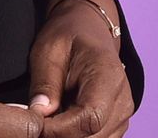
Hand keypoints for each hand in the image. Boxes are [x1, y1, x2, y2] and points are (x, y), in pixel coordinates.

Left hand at [27, 0, 134, 136]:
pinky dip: (74, 136)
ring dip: (67, 136)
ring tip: (47, 119)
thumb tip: (39, 113)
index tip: (35, 124)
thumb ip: (45, 82)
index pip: (89, 118)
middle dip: (59, 136)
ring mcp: (122, 115)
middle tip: (34, 123)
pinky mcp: (115, 124)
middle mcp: (122, 100)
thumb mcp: (48, 50)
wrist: (88, 30)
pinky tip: (59, 122)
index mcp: (108, 76)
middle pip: (92, 136)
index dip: (60, 129)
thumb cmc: (68, 36)